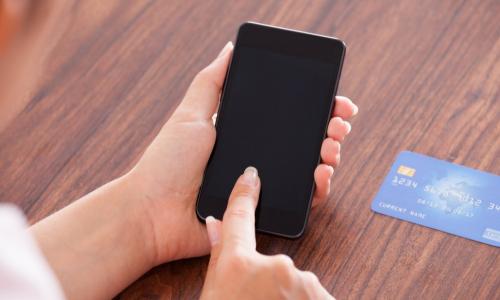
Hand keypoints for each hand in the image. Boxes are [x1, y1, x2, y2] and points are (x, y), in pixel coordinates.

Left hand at [126, 42, 357, 264]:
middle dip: (330, 128)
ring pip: (309, 169)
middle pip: (305, 141)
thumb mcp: (190, 114)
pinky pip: (301, 201)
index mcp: (245, 133)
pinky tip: (321, 172)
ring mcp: (264, 185)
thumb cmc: (167, 163)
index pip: (288, 117)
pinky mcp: (265, 211)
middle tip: (339, 123)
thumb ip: (212, 82)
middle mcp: (259, 157)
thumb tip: (230, 49)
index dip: (315, 108)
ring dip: (329, 155)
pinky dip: (318, 187)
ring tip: (331, 145)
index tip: (334, 100)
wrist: (153, 212)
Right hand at [201, 167, 333, 298]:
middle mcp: (275, 266)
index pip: (240, 218)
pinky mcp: (324, 297)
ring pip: (298, 281)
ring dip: (291, 296)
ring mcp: (303, 283)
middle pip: (276, 261)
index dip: (244, 195)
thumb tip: (214, 225)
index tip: (250, 177)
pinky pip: (316, 296)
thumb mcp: (214, 291)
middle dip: (272, 279)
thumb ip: (219, 254)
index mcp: (240, 263)